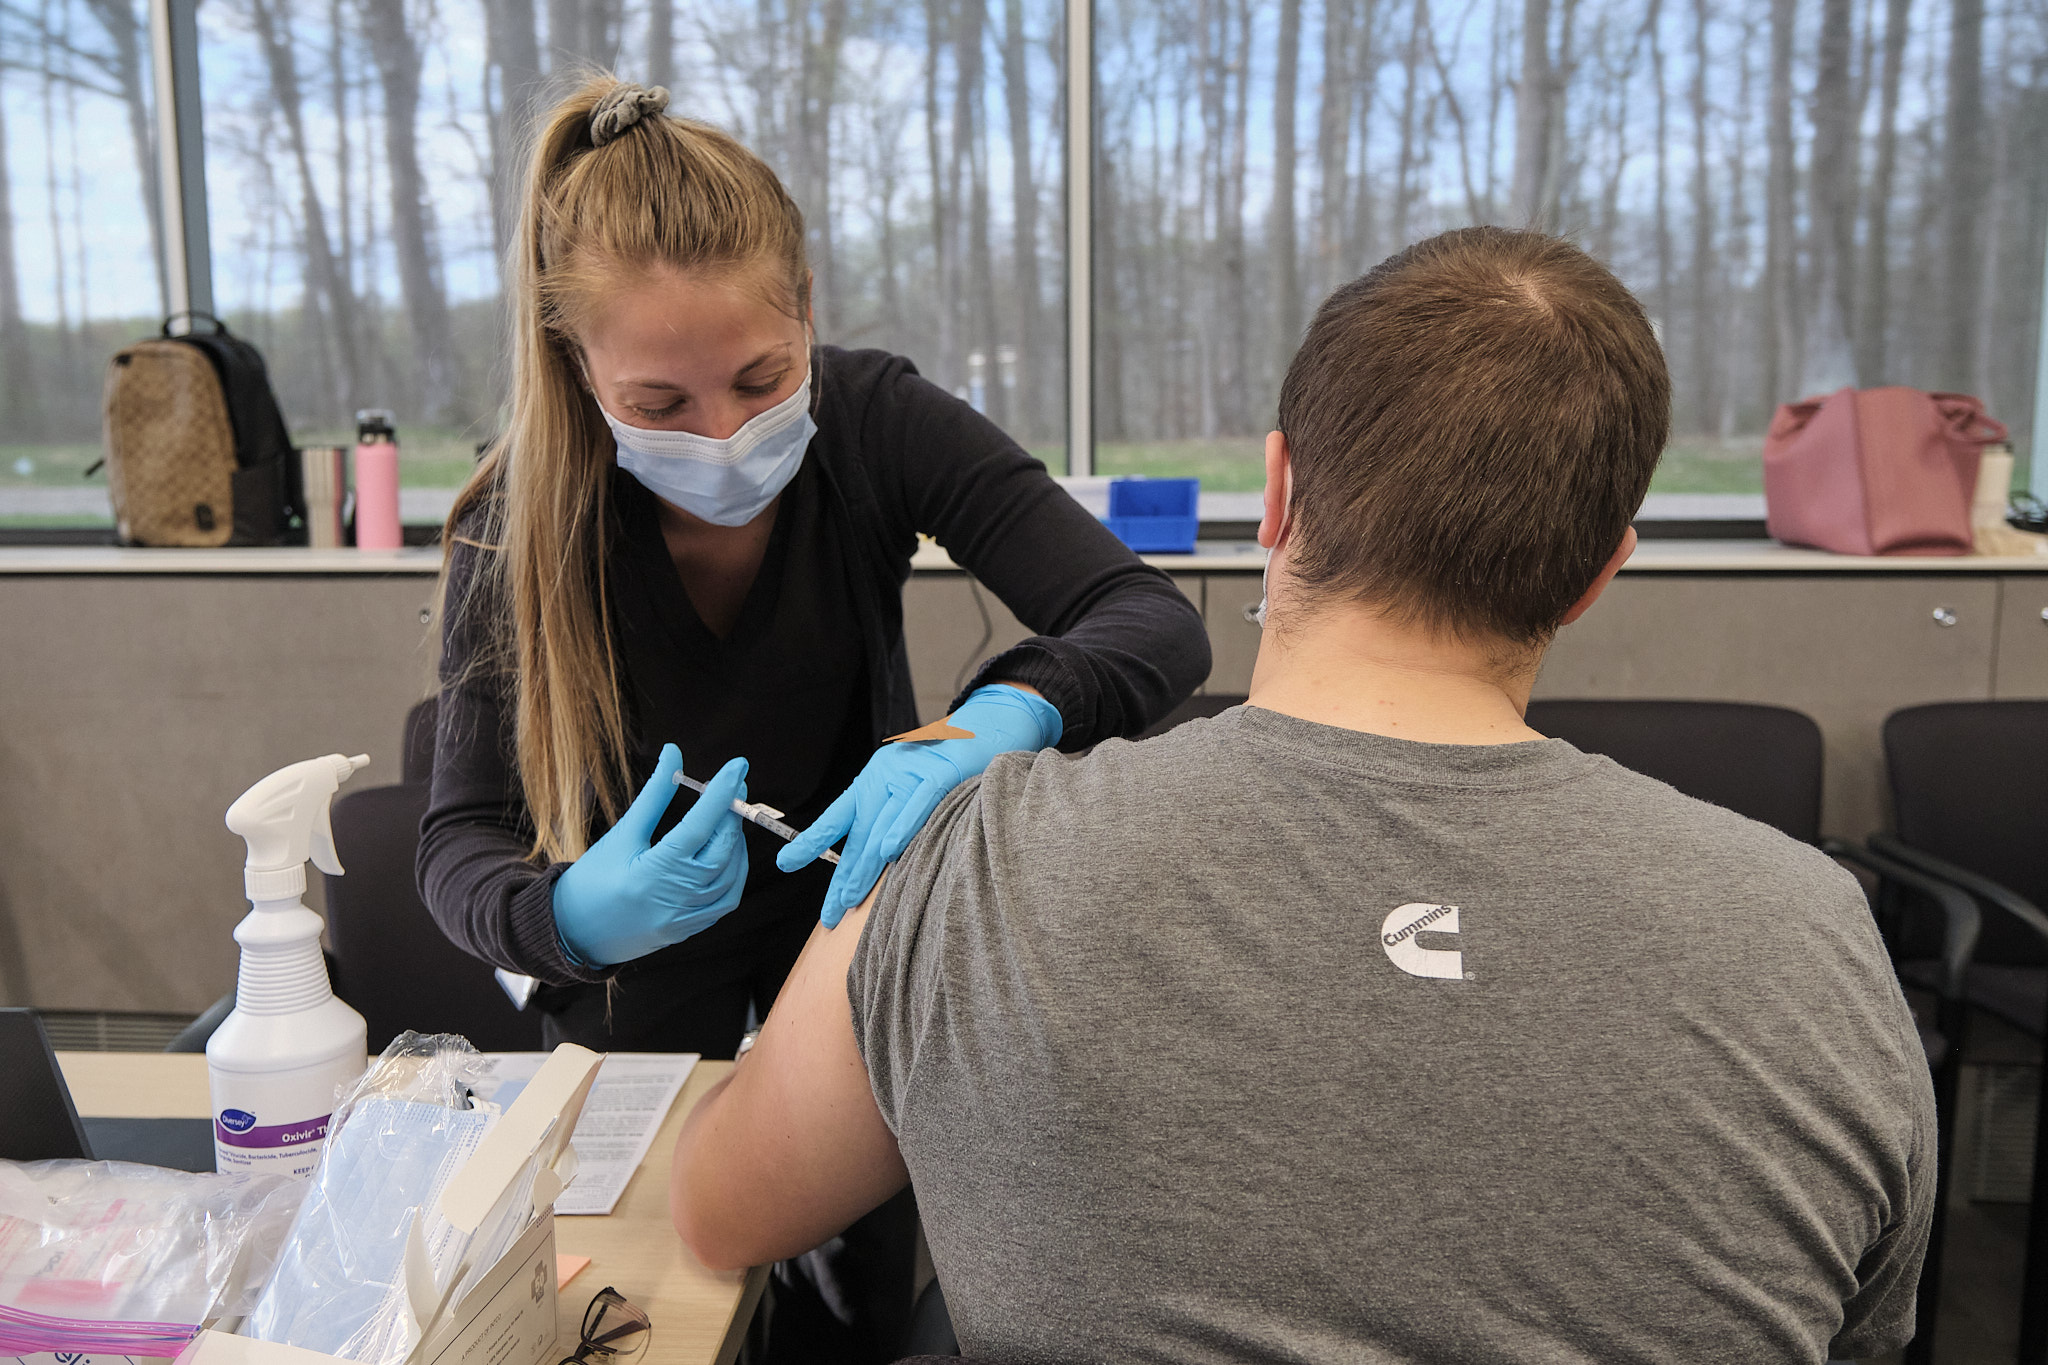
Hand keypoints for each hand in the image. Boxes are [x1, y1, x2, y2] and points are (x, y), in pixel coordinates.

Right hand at [552, 746, 749, 966]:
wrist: (574, 934)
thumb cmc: (593, 879)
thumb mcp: (622, 834)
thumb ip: (654, 795)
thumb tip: (673, 752)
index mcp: (652, 872)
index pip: (699, 826)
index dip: (722, 793)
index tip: (738, 765)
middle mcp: (674, 898)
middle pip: (721, 850)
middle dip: (732, 813)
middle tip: (734, 786)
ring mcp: (685, 918)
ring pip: (730, 874)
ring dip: (736, 841)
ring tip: (727, 815)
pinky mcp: (690, 929)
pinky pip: (726, 899)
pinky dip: (734, 871)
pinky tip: (728, 850)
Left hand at [777, 684, 1061, 925]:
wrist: (986, 726)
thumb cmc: (947, 765)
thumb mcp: (909, 787)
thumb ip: (891, 819)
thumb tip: (876, 863)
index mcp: (872, 782)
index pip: (834, 818)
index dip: (809, 842)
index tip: (784, 864)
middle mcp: (884, 777)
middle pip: (857, 836)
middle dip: (842, 878)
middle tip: (829, 913)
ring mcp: (911, 774)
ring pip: (882, 826)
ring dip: (865, 866)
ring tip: (850, 899)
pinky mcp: (940, 773)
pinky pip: (919, 805)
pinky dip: (903, 828)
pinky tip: (888, 852)